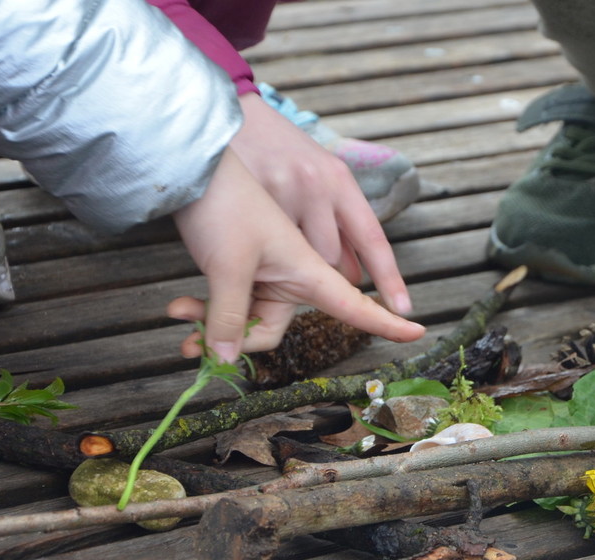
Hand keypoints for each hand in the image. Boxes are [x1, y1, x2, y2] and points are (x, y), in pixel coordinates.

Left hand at [169, 148, 424, 361]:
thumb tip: (226, 361)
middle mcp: (295, 271)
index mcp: (307, 265)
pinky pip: (233, 302)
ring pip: (248, 317)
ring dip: (213, 323)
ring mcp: (269, 269)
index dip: (385, 321)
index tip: (415, 331)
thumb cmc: (224, 202)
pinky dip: (209, 309)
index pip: (355, 301)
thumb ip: (229, 316)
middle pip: (277, 326)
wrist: (191, 163)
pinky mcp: (245, 266)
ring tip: (179, 316)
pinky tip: (182, 307)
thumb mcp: (227, 265)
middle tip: (195, 344)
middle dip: (237, 339)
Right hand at [228, 92, 412, 315]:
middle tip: (304, 259)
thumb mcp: (320, 176)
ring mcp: (283, 191)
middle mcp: (316, 185)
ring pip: (297, 255)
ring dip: (291, 262)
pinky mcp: (249, 197)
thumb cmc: (279, 152)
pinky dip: (262, 254)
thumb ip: (338, 223)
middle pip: (330, 256)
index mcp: (339, 180)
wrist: (228, 118)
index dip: (389, 277)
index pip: (372, 238)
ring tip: (274, 244)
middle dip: (321, 267)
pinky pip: (264, 245)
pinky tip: (253, 238)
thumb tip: (354, 275)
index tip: (403, 309)